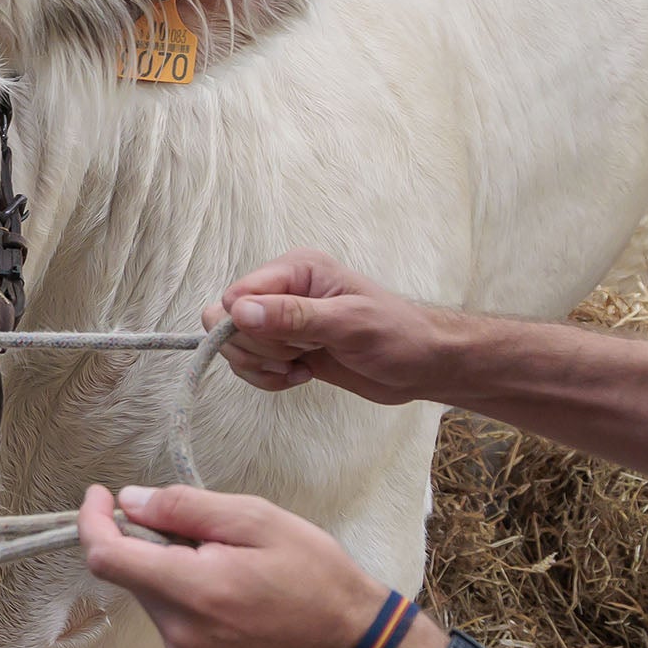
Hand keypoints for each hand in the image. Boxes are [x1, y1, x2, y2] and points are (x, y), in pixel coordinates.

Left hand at [75, 484, 395, 647]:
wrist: (350, 642)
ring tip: (229, 566)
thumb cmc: (313, 573)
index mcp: (193, 591)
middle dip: (151, 543)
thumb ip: (184, 508)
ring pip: (150, 596)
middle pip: (131, 574)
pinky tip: (229, 594)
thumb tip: (129, 502)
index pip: (107, 558)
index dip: (93, 521)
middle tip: (207, 533)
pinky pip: (169, 620)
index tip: (102, 495)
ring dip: (170, 571)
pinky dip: (183, 597)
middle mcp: (179, 633)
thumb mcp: (256, 519)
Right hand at [213, 250, 456, 404]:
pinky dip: (267, 379)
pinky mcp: (284, 347)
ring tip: (300, 367)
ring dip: (261, 366)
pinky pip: (250, 364)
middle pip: (225, 320)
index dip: (248, 328)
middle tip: (297, 357)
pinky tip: (301, 376)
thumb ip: (294, 317)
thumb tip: (238, 311)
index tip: (288, 345)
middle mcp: (282, 290)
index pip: (235, 296)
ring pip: (234, 345)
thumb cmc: (397, 336)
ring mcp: (281, 320)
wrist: (422, 365)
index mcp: (295, 269)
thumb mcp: (349, 324)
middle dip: (255, 349)